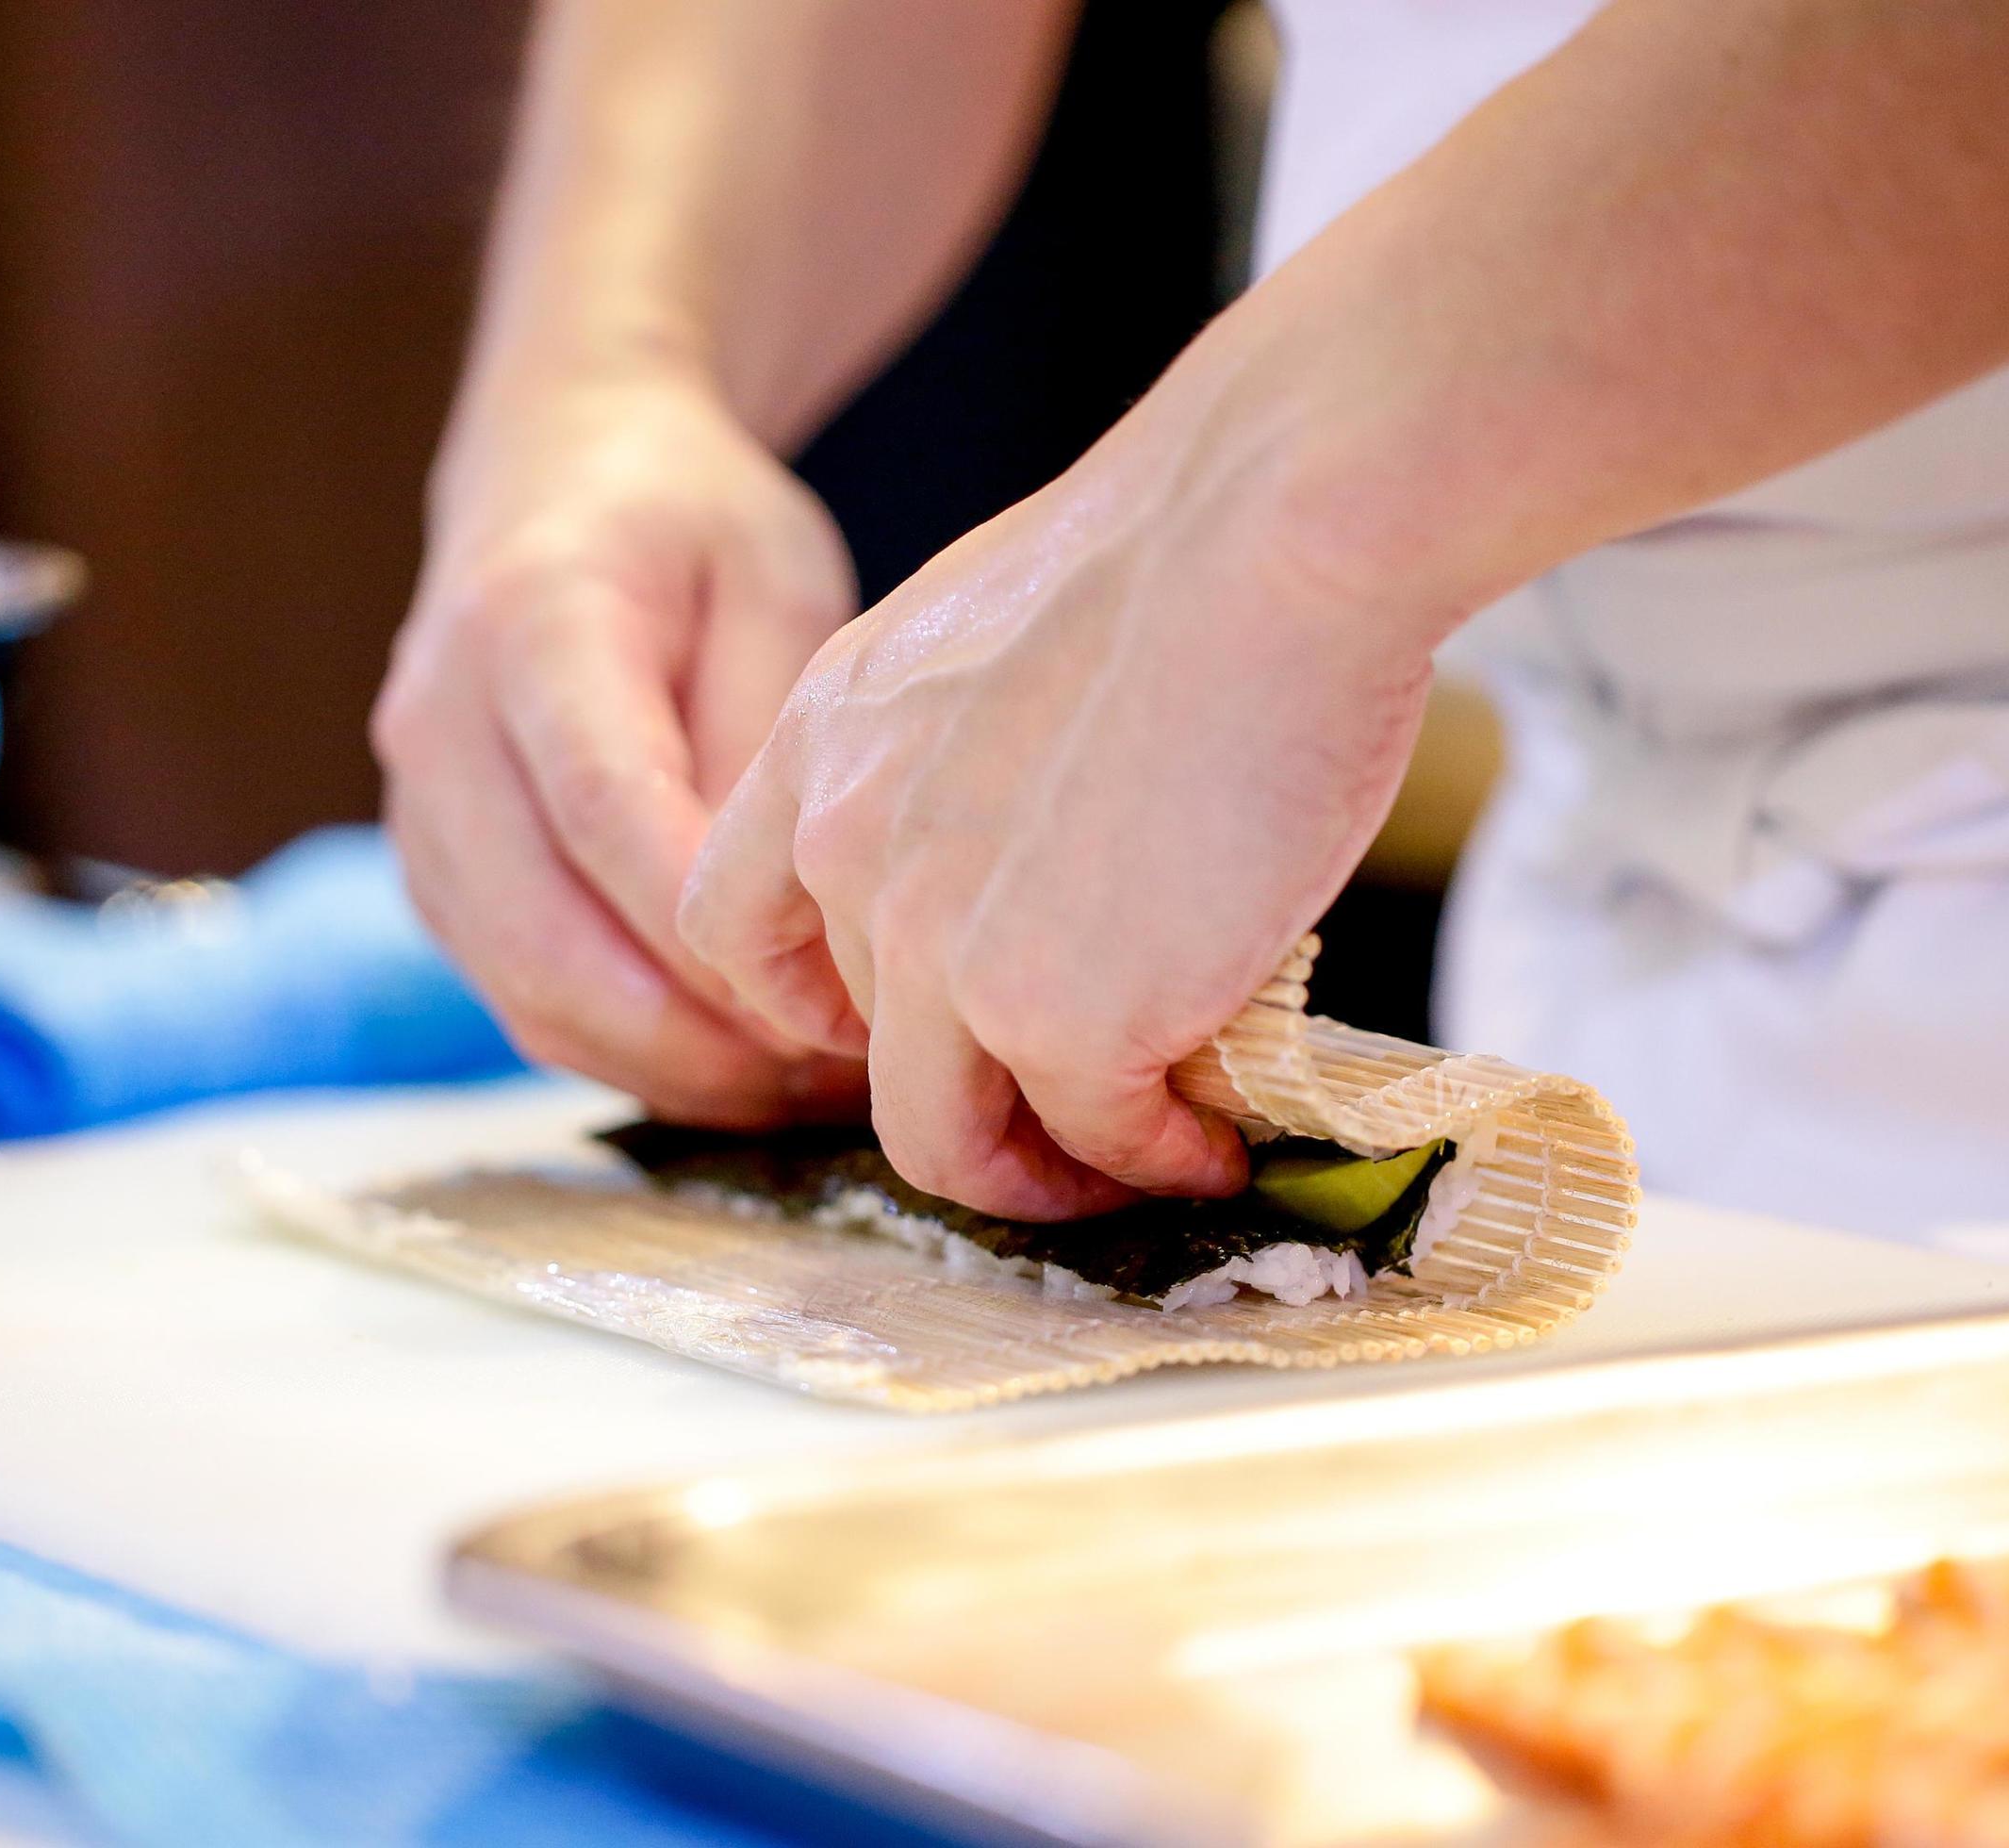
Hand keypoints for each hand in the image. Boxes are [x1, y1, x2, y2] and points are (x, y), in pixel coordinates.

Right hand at [376, 370, 868, 1123]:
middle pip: (546, 938)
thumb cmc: (688, 523)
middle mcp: (442, 729)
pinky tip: (736, 1062)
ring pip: (527, 995)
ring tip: (802, 1085)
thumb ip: (765, 740)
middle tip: (831, 1074)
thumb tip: (778, 921)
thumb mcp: (774, 581)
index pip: (603, 810)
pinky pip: (522, 999)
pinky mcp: (437, 877)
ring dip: (667, 1066)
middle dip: (695, 1036)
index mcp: (531, 628)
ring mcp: (420, 814)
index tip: (828, 998)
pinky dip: (627, 1052)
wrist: (554, 470)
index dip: (708, 930)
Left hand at [677, 388, 1441, 1217]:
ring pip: (945, 1135)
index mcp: (826, 740)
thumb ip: (966, 753)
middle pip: (858, 1045)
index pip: (733, 922)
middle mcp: (850, 849)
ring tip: (1138, 1160)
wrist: (1275, 526)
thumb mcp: (999, 634)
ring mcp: (939, 945)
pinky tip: (1215, 1145)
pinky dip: (1156, 1162)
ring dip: (1042, 1171)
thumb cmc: (1191, 551)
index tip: (909, 1031)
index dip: (815, 1003)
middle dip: (964, 1098)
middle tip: (1064, 1123)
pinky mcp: (1055, 1017)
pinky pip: (1096, 1137)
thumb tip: (1046, 850)